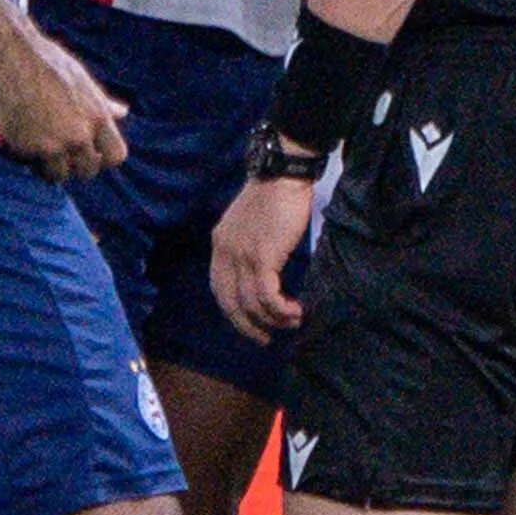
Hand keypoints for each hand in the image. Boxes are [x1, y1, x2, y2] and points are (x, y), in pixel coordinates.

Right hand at [0, 18, 127, 182]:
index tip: (90, 154)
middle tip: (58, 151)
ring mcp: (52, 145)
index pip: (115, 155)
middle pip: (87, 170)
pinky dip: (25, 154)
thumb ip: (102, 104)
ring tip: (37, 146)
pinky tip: (19, 132)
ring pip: (58, 175)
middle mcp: (79, 135)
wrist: (8, 53)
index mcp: (97, 117)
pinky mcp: (26, 148)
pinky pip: (30, 163)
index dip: (103, 158)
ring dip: (48, 166)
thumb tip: (123, 112)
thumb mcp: (82, 81)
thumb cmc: (45, 61)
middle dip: (75, 165)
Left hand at [210, 171, 313, 340]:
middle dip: (249, 327)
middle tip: (266, 339)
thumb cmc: (275, 195)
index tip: (251, 324)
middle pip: (230, 305)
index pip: (220, 290)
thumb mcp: (251, 223)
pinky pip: (267, 297)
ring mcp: (241, 257)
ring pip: (252, 305)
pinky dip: (281, 310)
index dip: (234, 313)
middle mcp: (225, 254)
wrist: (283, 175)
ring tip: (293, 321)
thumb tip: (264, 273)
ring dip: (273, 320)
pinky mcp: (262, 258)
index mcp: (220, 244)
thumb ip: (249, 246)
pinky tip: (295, 310)